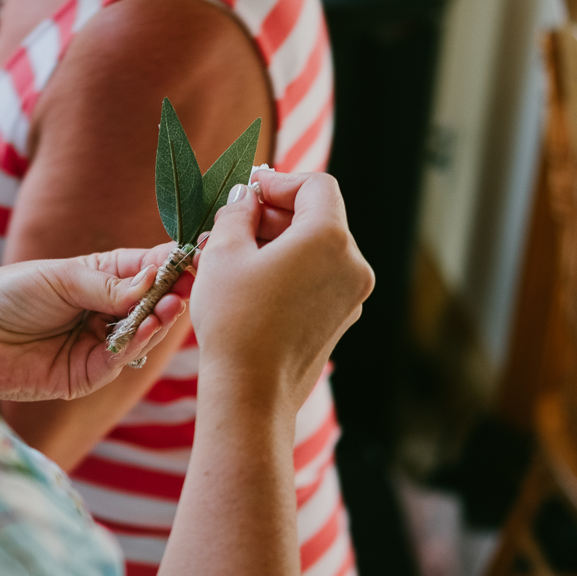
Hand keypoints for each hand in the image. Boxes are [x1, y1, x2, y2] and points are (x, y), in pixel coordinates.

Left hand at [0, 244, 191, 400]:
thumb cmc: (10, 294)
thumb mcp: (62, 278)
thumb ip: (109, 285)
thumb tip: (155, 279)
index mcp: (101, 279)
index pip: (147, 270)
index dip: (170, 265)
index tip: (193, 259)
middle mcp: (106, 312)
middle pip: (152, 305)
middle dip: (171, 295)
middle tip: (186, 287)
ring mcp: (98, 345)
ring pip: (142, 335)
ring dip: (159, 321)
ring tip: (171, 305)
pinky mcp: (86, 375)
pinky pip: (119, 361)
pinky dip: (137, 344)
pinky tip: (147, 327)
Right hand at [191, 171, 373, 408]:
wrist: (251, 393)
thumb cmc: (234, 321)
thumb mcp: (223, 253)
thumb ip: (237, 214)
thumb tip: (246, 199)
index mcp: (329, 238)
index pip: (316, 186)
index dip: (281, 182)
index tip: (250, 193)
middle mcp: (352, 264)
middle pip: (319, 218)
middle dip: (276, 216)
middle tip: (234, 225)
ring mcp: (352, 296)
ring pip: (318, 251)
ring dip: (281, 245)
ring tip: (235, 258)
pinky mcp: (341, 320)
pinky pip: (319, 280)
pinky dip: (292, 272)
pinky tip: (253, 286)